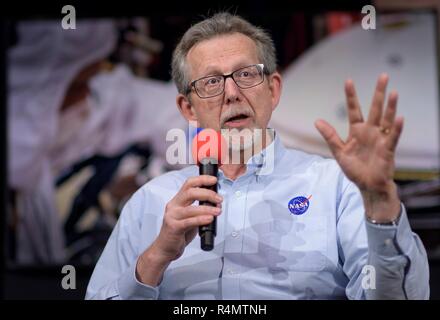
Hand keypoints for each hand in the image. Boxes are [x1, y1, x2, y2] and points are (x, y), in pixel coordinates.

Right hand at [136, 175, 221, 284]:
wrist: (165, 249)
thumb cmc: (179, 232)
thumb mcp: (189, 217)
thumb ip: (199, 209)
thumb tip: (216, 202)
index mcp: (177, 201)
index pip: (188, 184)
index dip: (202, 179)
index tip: (214, 180)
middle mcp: (173, 206)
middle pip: (190, 192)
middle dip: (207, 193)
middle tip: (219, 199)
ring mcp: (172, 216)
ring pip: (191, 208)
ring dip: (207, 208)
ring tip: (218, 210)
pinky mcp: (173, 227)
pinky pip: (189, 222)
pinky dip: (201, 219)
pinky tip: (210, 219)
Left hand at [315, 74, 401, 221]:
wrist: (367, 185)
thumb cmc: (355, 169)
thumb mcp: (339, 152)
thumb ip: (330, 136)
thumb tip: (317, 121)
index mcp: (357, 131)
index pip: (354, 110)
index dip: (351, 96)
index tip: (349, 81)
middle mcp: (370, 131)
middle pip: (375, 108)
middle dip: (378, 93)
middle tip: (383, 76)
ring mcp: (380, 139)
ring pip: (386, 119)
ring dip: (390, 107)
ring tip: (393, 92)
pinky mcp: (387, 150)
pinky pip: (392, 137)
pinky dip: (395, 129)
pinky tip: (399, 118)